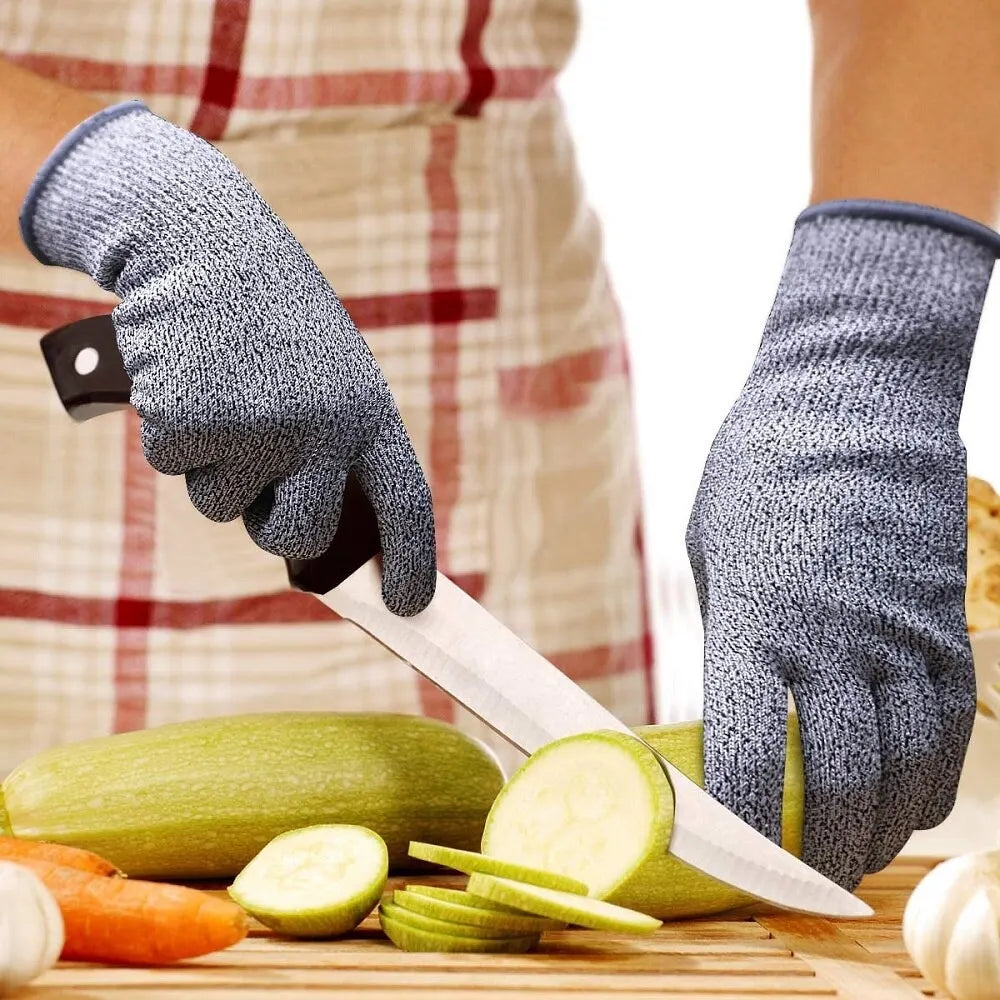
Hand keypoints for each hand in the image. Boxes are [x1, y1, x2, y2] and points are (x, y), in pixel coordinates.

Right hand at [20, 103, 434, 615]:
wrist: (201, 240)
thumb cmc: (270, 320)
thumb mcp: (328, 373)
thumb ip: (332, 449)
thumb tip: (314, 542)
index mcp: (367, 411)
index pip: (406, 503)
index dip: (413, 561)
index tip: (410, 606)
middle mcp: (322, 427)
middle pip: (300, 535)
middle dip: (275, 531)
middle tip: (261, 490)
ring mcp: (257, 427)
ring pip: (222, 505)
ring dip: (215, 464)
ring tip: (225, 390)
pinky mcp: (191, 422)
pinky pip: (176, 466)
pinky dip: (173, 434)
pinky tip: (188, 377)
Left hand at [686, 202, 998, 886]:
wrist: (852, 397)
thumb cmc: (759, 471)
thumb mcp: (717, 554)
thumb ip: (732, 640)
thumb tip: (732, 713)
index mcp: (757, 625)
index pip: (753, 761)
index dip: (744, 828)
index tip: (733, 855)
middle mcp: (833, 644)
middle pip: (836, 786)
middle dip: (815, 849)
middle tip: (796, 874)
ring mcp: (900, 637)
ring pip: (902, 771)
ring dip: (876, 829)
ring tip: (849, 854)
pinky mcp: (945, 624)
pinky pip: (947, 730)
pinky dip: (927, 782)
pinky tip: (903, 802)